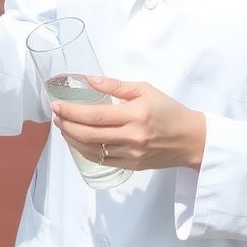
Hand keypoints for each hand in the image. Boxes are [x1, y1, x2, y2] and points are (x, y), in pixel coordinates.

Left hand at [51, 76, 206, 170]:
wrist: (191, 139)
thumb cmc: (168, 110)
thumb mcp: (145, 90)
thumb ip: (116, 86)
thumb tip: (90, 80)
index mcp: (135, 115)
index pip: (95, 115)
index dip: (72, 112)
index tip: (56, 106)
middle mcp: (132, 137)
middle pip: (89, 134)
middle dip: (67, 125)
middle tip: (55, 116)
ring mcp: (132, 154)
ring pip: (93, 150)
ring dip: (73, 139)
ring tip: (63, 127)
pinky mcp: (132, 166)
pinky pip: (102, 161)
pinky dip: (86, 152)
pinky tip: (78, 142)